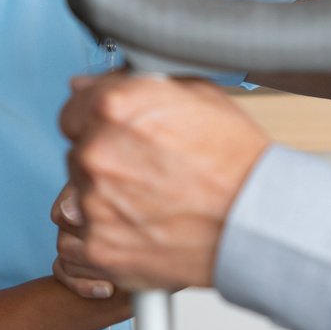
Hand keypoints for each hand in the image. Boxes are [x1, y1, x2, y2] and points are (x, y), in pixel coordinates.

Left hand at [57, 74, 271, 292]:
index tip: (118, 136)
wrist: (257, 222)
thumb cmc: (236, 161)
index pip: (73, 109)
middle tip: (146, 171)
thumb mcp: (195, 95)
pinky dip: (105, 238)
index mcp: (114, 107)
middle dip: (105, 160)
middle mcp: (97, 152)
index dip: (97, 122)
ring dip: (103, 199)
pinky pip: (79, 239)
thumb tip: (87, 84)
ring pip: (77, 196)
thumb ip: (131, 83)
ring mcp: (94, 202)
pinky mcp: (99, 246)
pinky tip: (141, 230)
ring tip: (148, 202)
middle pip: (77, 153)